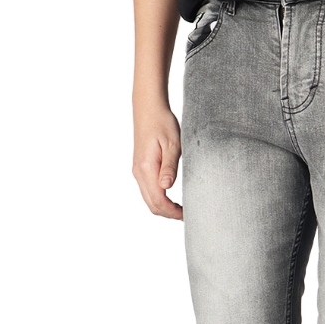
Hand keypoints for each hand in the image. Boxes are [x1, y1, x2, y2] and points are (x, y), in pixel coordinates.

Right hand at [132, 96, 182, 219]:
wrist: (148, 109)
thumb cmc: (162, 123)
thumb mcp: (172, 144)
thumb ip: (169, 167)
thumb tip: (166, 187)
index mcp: (146, 168)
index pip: (158, 200)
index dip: (172, 212)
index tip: (186, 215)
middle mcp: (139, 172)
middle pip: (152, 204)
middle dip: (168, 214)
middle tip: (186, 215)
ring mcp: (138, 171)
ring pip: (149, 200)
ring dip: (164, 208)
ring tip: (181, 209)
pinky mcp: (140, 169)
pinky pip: (148, 191)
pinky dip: (159, 200)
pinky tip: (172, 199)